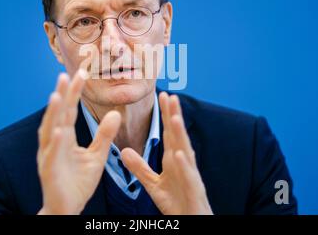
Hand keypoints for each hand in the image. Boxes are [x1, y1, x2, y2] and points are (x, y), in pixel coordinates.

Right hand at [37, 69, 120, 214]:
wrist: (69, 208)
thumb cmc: (79, 182)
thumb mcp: (97, 155)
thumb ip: (104, 135)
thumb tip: (116, 113)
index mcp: (65, 138)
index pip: (70, 111)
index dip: (74, 93)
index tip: (82, 73)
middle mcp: (54, 143)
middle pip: (58, 116)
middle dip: (61, 96)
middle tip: (65, 75)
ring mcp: (49, 157)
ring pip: (49, 131)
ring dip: (52, 114)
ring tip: (56, 95)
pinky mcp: (49, 172)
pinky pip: (52, 156)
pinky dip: (55, 143)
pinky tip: (59, 130)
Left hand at [121, 92, 212, 214]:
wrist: (190, 221)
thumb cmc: (176, 202)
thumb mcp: (153, 184)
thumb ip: (140, 167)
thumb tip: (124, 151)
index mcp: (173, 159)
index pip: (169, 132)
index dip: (166, 114)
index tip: (163, 95)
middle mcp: (183, 162)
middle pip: (178, 136)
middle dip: (174, 115)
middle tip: (170, 95)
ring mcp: (190, 174)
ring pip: (185, 151)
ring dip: (181, 134)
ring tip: (175, 116)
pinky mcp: (193, 189)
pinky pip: (188, 176)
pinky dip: (183, 164)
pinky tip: (178, 153)